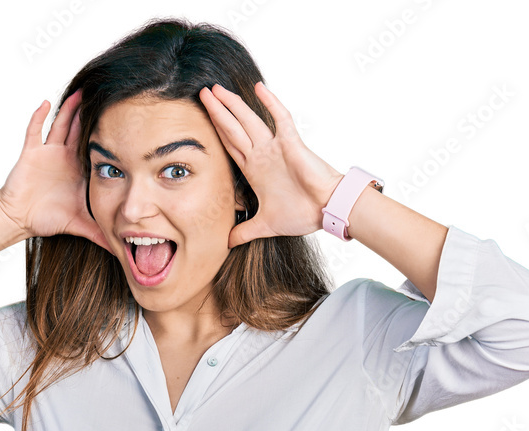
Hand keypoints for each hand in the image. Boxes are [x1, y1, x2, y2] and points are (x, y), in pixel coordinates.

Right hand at [0, 89, 112, 252]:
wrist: (20, 218)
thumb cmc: (48, 218)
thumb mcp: (80, 225)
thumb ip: (100, 234)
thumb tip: (121, 252)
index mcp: (78, 170)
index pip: (95, 148)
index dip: (108, 136)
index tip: (126, 122)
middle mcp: (65, 157)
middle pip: (81, 130)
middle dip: (92, 114)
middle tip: (107, 95)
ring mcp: (48, 152)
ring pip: (61, 125)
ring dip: (69, 109)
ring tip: (81, 91)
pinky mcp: (31, 153)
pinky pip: (35, 131)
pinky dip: (39, 116)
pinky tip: (46, 103)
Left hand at [198, 82, 345, 248]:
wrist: (326, 210)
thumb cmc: (301, 214)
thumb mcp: (265, 225)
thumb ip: (245, 231)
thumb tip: (228, 243)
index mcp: (254, 170)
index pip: (230, 146)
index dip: (216, 131)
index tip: (203, 118)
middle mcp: (262, 155)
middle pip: (234, 128)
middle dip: (218, 112)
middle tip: (203, 93)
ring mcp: (275, 147)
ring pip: (249, 121)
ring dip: (232, 105)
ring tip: (216, 89)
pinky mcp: (291, 143)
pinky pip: (280, 118)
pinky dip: (270, 103)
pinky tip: (259, 88)